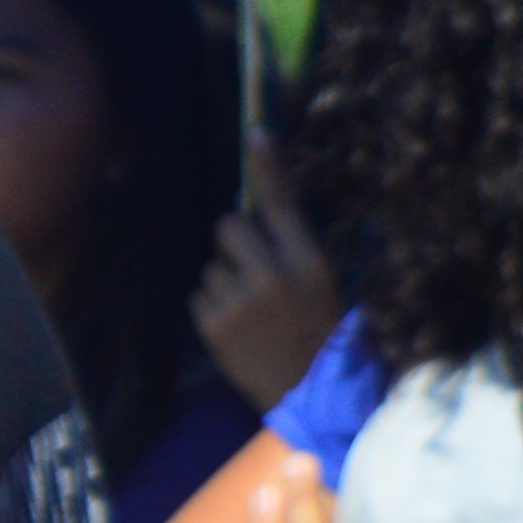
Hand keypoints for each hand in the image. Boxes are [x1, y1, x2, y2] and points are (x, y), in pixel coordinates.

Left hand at [196, 148, 339, 411]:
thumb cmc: (316, 328)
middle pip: (229, 225)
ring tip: (253, 309)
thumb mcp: (320, 282)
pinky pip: (201, 292)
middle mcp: (273, 279)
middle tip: (256, 268)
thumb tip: (253, 211)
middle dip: (237, 240)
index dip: (267, 168)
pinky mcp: (213, 325)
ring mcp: (239, 303)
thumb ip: (291, 246)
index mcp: (309, 265)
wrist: (307, 389)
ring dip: (228, 278)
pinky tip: (239, 324)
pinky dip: (215, 304)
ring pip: (213, 263)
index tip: (256, 133)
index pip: (281, 205)